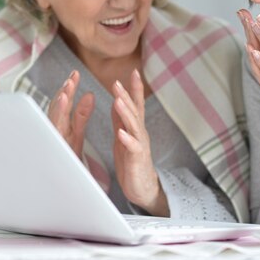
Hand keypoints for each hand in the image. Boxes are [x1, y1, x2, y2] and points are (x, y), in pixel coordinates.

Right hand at [47, 70, 94, 158]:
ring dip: (59, 105)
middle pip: (58, 108)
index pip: (64, 102)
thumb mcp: (76, 131)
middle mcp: (55, 129)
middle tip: (72, 78)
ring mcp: (54, 140)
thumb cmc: (68, 155)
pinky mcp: (54, 151)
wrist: (66, 180)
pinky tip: (62, 116)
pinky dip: (56, 126)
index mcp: (61, 123)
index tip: (75, 73)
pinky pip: (54, 137)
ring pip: (53, 120)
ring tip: (67, 91)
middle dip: (63, 93)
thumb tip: (89, 94)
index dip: (69, 88)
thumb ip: (81, 113)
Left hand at [111, 69, 167, 215]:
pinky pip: (133, 148)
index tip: (133, 72)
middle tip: (117, 82)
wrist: (142, 188)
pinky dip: (127, 139)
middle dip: (126, 96)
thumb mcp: (124, 136)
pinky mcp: (137, 159)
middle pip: (134, 111)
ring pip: (133, 126)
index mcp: (134, 127)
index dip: (134, 88)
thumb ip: (121, 119)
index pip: (135, 104)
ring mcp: (140, 145)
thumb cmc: (132, 161)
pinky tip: (121, 133)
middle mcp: (139, 133)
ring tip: (118, 101)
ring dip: (126, 113)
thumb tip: (118, 100)